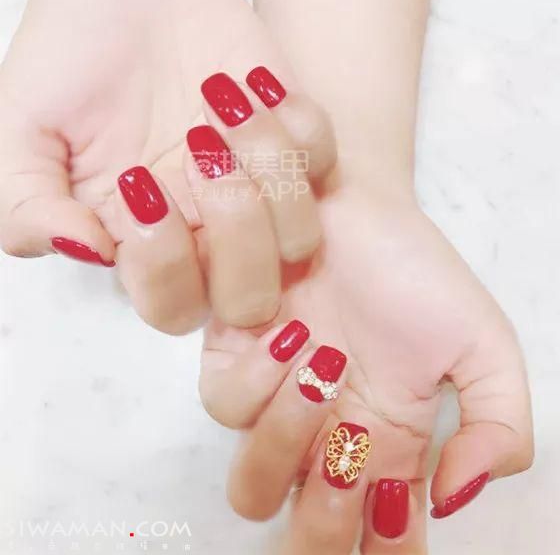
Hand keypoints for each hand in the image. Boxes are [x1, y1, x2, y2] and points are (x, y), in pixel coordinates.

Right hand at [0, 0, 333, 333]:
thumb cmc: (72, 62)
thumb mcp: (19, 134)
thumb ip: (28, 207)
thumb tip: (86, 250)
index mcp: (146, 245)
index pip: (173, 309)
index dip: (165, 264)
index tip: (137, 180)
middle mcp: (209, 235)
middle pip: (252, 298)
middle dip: (234, 230)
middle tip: (197, 150)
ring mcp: (258, 195)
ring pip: (300, 239)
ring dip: (265, 167)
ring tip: (220, 101)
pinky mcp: (295, 147)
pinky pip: (324, 165)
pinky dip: (293, 122)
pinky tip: (251, 84)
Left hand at [199, 178, 532, 553]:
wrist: (357, 213)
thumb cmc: (417, 273)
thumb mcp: (483, 347)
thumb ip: (498, 426)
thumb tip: (452, 495)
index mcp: (388, 447)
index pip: (381, 542)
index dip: (387, 552)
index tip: (392, 505)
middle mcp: (327, 441)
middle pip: (308, 539)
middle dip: (328, 519)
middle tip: (352, 456)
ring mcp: (275, 408)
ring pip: (255, 489)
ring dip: (292, 440)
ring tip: (327, 368)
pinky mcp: (232, 365)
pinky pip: (224, 407)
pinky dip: (259, 381)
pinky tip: (293, 332)